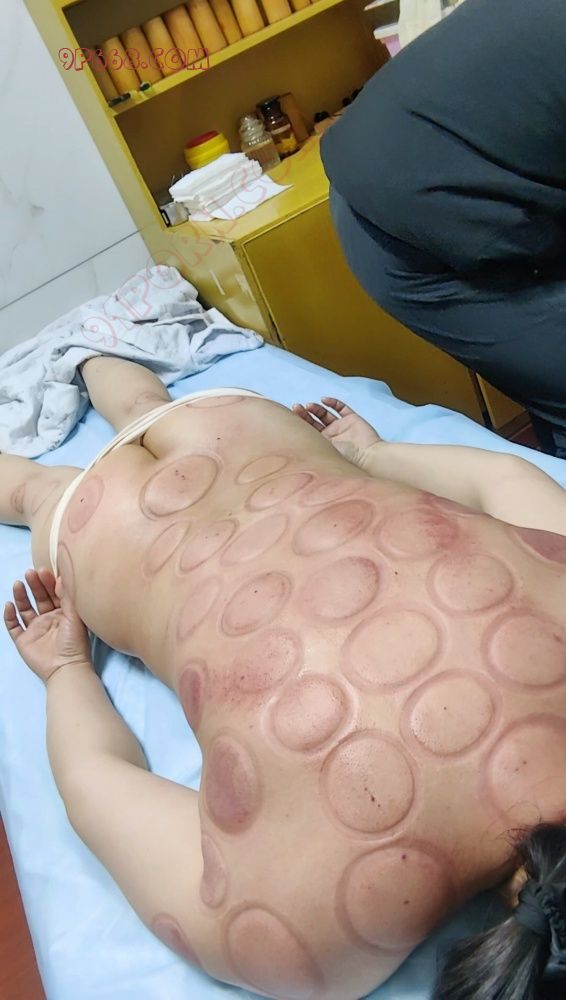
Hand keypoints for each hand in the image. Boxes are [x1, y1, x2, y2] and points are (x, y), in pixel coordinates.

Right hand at [4, 568, 91, 682]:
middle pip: (38, 598)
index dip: (48, 582)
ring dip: (20, 596)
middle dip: (34, 585)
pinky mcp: (24, 640)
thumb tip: (62, 576)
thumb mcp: (75, 616)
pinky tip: (9, 605)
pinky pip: (13, 626)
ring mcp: (35, 630)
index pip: (53, 593)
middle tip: (30, 573)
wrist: (65, 668)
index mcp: (63, 613)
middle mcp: (48, 619)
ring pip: (24, 609)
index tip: (43, 570)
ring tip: (18, 584)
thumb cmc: (75, 643)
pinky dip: (9, 616)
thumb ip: (68, 597)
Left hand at [292, 397, 381, 463]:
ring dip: (316, 408)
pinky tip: (324, 400)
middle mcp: (330, 436)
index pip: (306, 432)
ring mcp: (341, 427)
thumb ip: (307, 447)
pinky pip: (341, 408)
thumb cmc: (346, 460)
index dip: (298, 422)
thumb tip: (287, 442)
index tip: (291, 415)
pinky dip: (333, 402)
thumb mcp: (322, 454)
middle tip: (296, 407)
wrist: (368, 457)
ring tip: (309, 406)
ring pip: (325, 414)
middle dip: (304, 414)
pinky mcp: (352, 420)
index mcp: (321, 446)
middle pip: (313, 422)